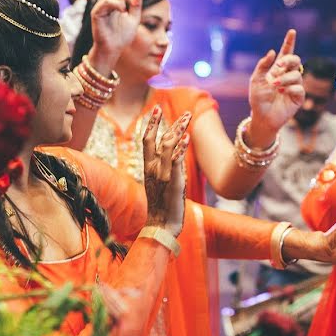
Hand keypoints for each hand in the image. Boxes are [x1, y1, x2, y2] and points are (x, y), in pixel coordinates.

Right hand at [89, 0, 143, 62]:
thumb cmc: (122, 36)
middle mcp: (107, 2)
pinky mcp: (96, 12)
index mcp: (116, 2)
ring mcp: (101, 6)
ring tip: (132, 5)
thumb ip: (137, 3)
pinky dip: (116, 3)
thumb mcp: (134, 17)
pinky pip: (105, 1)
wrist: (114, 50)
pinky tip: (122, 10)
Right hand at [142, 106, 190, 237]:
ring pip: (167, 145)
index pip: (147, 140)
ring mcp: (162, 174)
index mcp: (148, 168)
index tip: (156, 110)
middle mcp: (153, 168)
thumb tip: (174, 155)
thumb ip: (166, 169)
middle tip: (184, 113)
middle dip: (169, 123)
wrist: (160, 226)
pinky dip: (180, 148)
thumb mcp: (161, 184)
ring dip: (178, 130)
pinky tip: (186, 137)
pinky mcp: (172, 182)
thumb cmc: (162, 207)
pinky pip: (175, 161)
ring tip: (188, 119)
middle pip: (158, 139)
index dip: (151, 124)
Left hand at [247, 30, 304, 139]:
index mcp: (277, 70)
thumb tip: (273, 51)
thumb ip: (263, 65)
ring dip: (284, 78)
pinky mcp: (298, 97)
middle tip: (279, 66)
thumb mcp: (256, 80)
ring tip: (275, 85)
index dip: (289, 42)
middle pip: (295, 60)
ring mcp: (294, 86)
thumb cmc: (258, 99)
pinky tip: (282, 92)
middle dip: (289, 59)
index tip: (292, 31)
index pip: (286, 53)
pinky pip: (299, 88)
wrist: (261, 117)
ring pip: (296, 74)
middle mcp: (288, 76)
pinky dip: (290, 88)